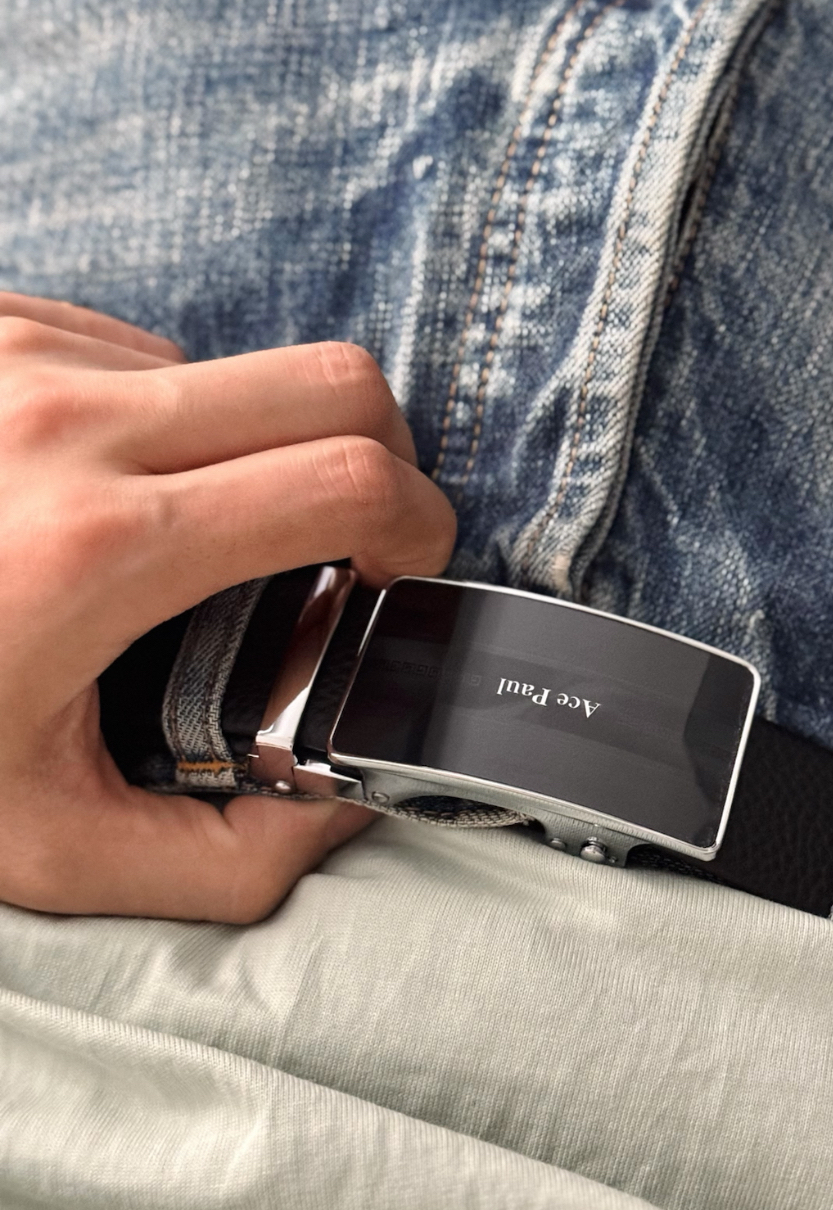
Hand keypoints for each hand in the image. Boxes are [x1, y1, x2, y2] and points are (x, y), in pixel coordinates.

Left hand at [0, 294, 455, 921]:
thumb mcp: (42, 846)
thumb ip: (227, 859)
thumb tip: (338, 803)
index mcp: (99, 550)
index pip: (346, 477)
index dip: (416, 525)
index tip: (399, 574)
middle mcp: (64, 424)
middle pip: (336, 383)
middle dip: (381, 464)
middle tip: (349, 546)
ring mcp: (17, 357)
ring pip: (234, 369)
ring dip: (254, 451)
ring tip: (186, 543)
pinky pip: (137, 350)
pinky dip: (162, 422)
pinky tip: (102, 496)